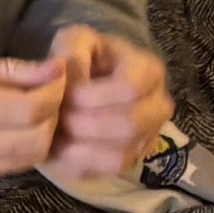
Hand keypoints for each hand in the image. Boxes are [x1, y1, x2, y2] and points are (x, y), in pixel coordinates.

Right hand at [0, 52, 68, 197]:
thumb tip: (54, 70)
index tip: (57, 77)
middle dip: (52, 117)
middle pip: (35, 140)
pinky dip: (14, 150)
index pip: (27, 109)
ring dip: (38, 135)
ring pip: (27, 159)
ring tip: (29, 115)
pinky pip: (7, 169)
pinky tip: (0, 135)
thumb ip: (7, 70)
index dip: (53, 93)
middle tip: (47, 97)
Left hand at [41, 26, 175, 181]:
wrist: (85, 84)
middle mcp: (158, 107)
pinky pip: (105, 172)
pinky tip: (58, 148)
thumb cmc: (84, 58)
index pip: (130, 89)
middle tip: (57, 116)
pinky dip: (77, 163)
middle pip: (129, 126)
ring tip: (55, 131)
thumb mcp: (74, 40)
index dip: (93, 96)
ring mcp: (147, 138)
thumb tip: (66, 73)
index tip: (66, 95)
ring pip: (119, 155)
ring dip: (80, 146)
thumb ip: (71, 50)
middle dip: (85, 124)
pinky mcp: (129, 161)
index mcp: (150, 72)